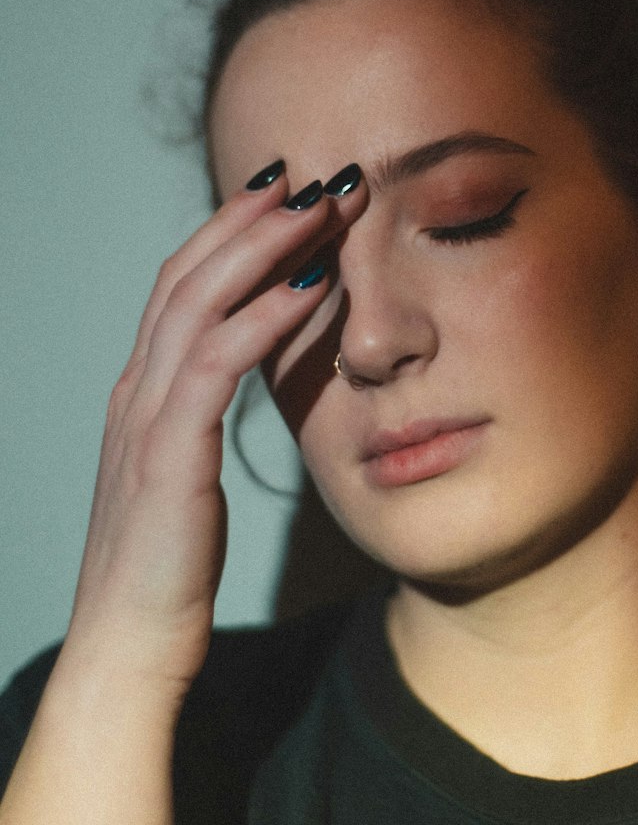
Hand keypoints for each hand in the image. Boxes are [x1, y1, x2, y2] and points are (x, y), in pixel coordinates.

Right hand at [58, 162, 367, 704]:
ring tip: (322, 207)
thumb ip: (203, 417)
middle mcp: (135, 390)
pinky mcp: (169, 455)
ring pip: (200, 300)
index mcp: (141, 392)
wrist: (127, 648)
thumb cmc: (167, 567)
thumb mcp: (187, 474)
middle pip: (188, 273)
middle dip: (251, 217)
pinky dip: (269, 315)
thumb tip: (250, 374)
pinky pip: (220, 363)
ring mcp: (145, 418)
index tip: (287, 193)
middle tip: (313, 176)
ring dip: (265, 246)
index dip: (230, 232)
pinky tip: (316, 286)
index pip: (181, 285)